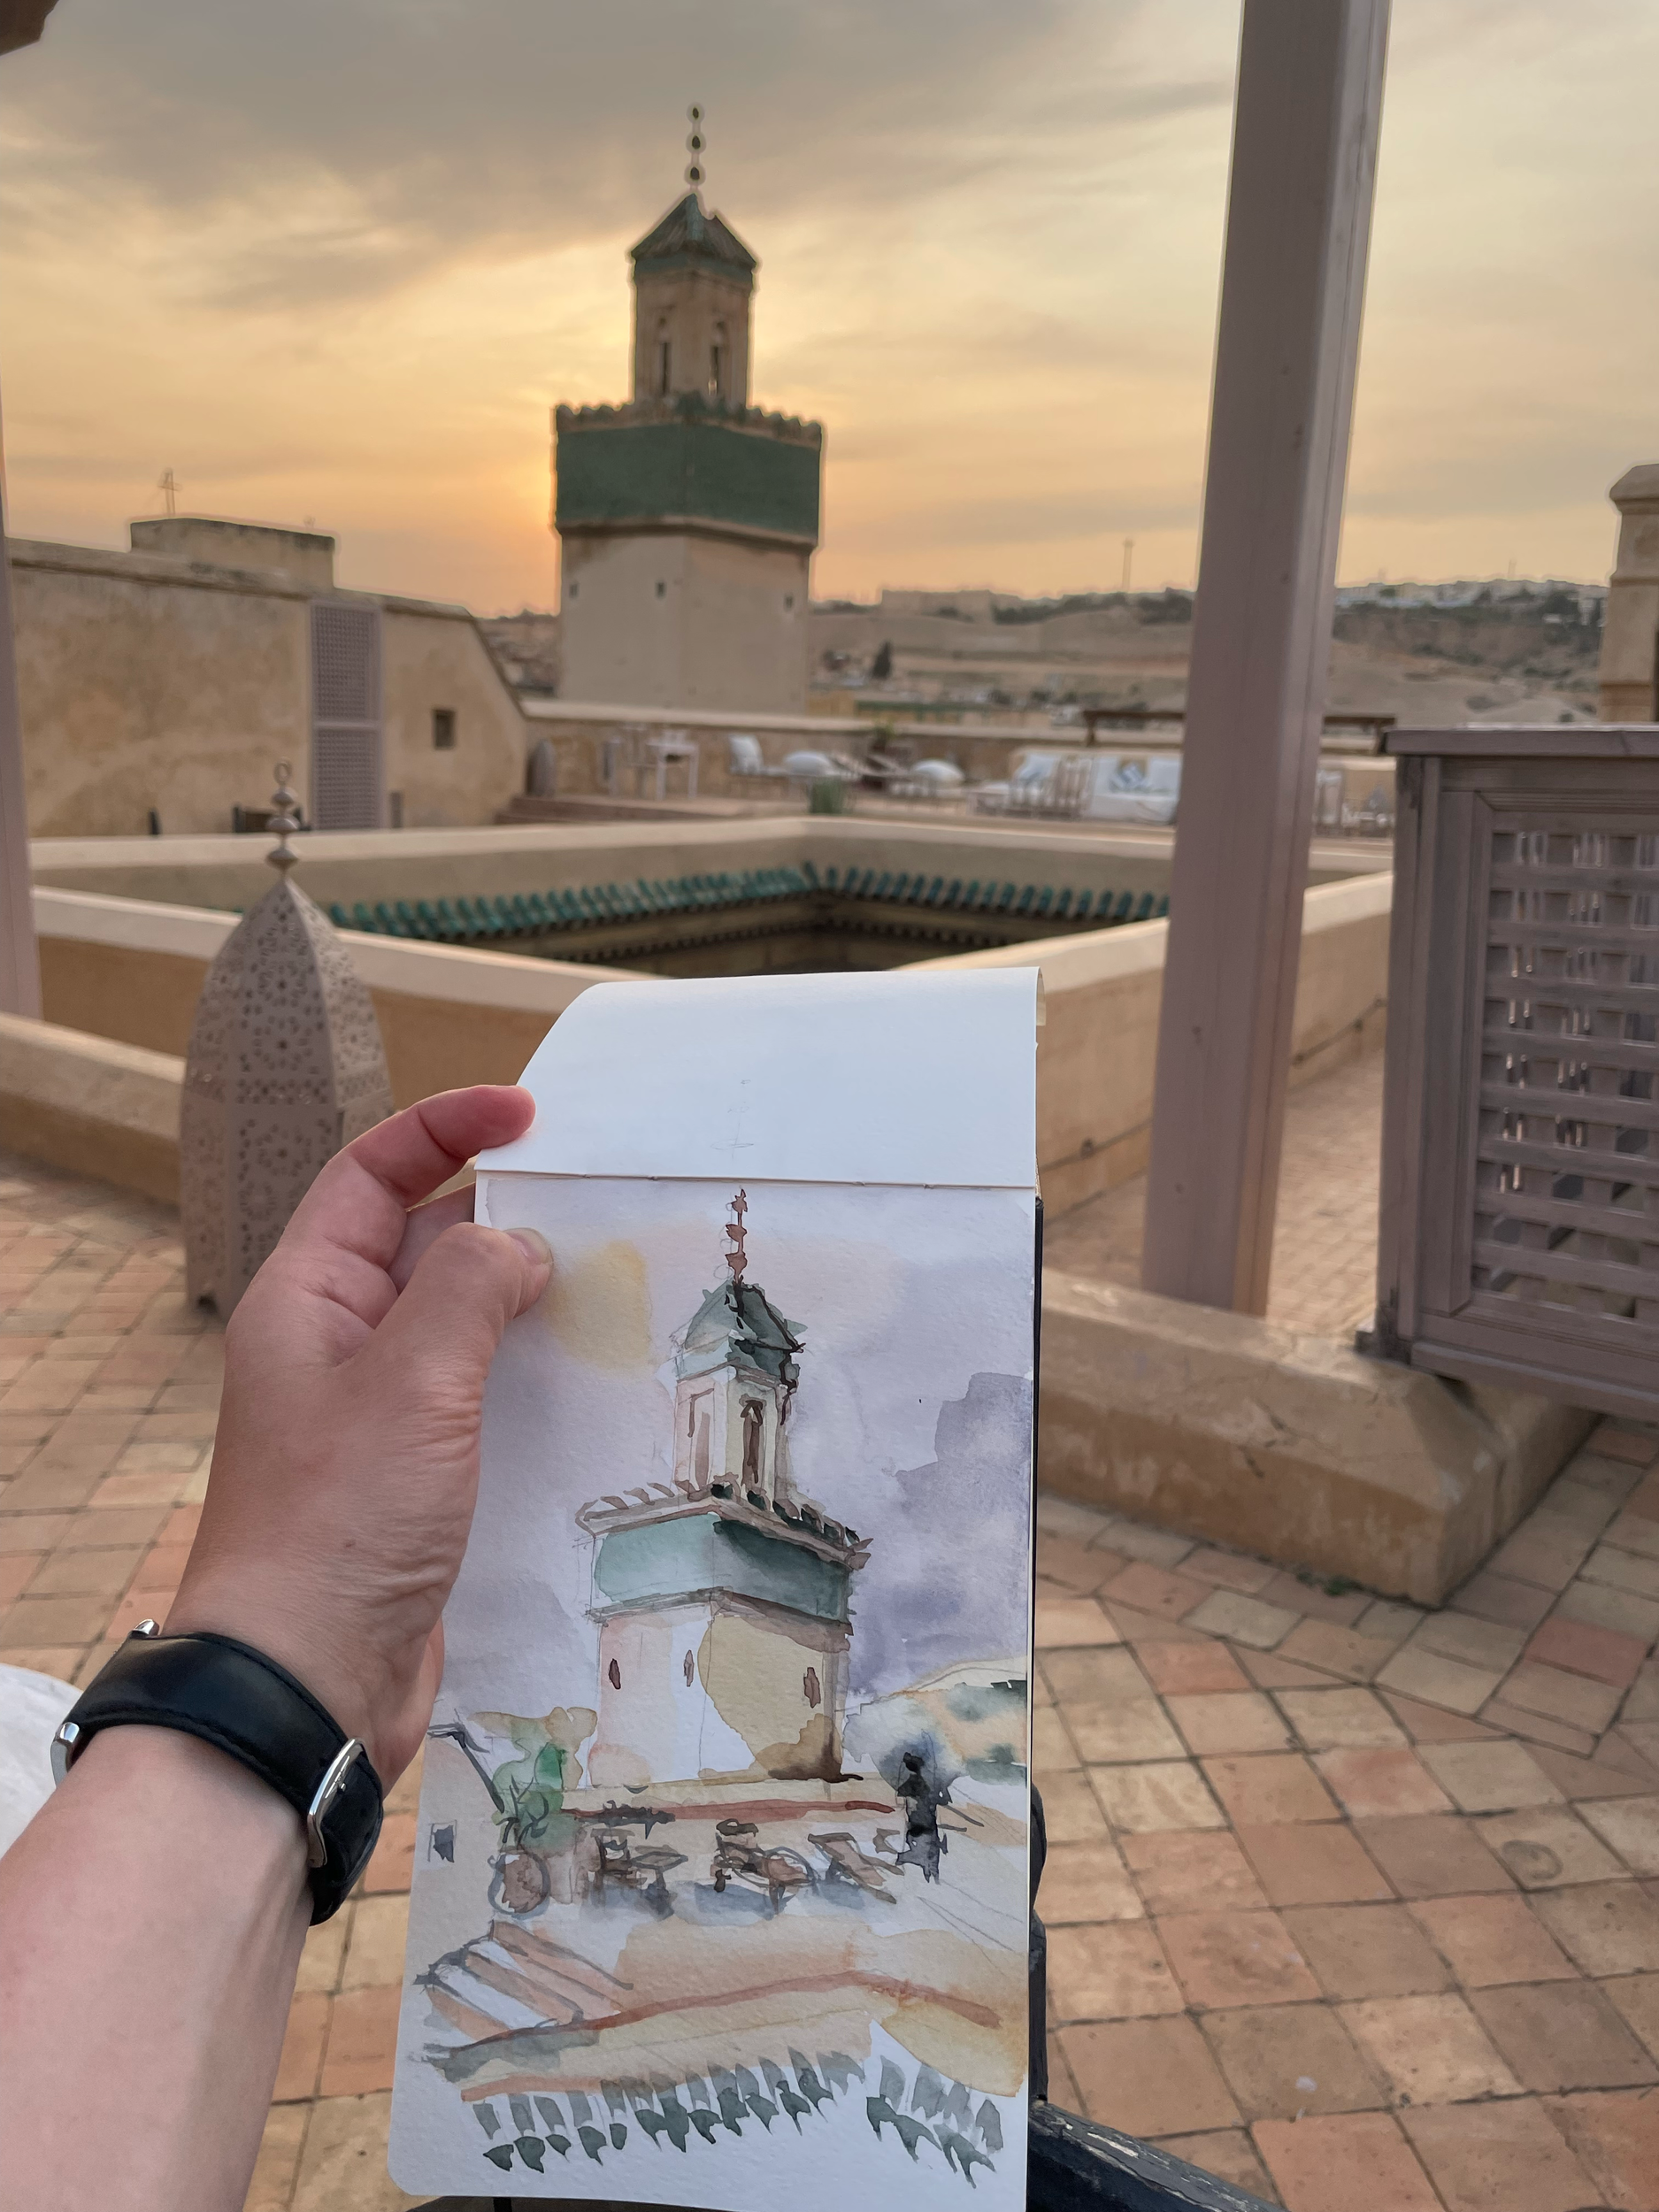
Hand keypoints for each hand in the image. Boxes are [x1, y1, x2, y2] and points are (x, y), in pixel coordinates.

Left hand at [166, 1085, 551, 1782]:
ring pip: (462, 1324)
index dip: (444, 1128)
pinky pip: (482, 1397)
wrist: (308, 1680)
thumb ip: (470, 1288)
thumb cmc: (340, 1520)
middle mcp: (337, 1345)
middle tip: (599, 1199)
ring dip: (529, 1298)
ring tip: (615, 1280)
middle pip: (423, 1244)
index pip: (370, 1175)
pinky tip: (597, 1376)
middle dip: (504, 1214)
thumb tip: (519, 1246)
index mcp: (308, 1298)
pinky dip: (533, 1375)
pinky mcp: (419, 1477)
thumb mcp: (413, 1380)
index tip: (528, 1112)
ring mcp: (378, 1415)